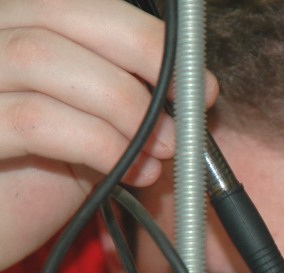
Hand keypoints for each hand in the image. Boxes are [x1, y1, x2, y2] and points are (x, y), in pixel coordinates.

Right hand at [0, 0, 217, 268]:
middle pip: (58, 12)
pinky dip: (99, 143)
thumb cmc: (34, 177)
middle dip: (141, 54)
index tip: (198, 79)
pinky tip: (133, 173)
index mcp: (12, 27)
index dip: (143, 34)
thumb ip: (121, 94)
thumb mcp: (86, 124)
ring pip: (41, 57)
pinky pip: (34, 120)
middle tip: (189, 107)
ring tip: (164, 149)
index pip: (77, 4)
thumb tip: (193, 85)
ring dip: (124, 106)